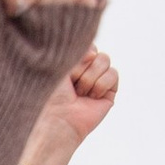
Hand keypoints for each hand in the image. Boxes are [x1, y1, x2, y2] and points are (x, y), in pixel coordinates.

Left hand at [21, 48, 119, 164]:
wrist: (56, 119)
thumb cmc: (50, 95)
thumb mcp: (58, 64)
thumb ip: (75, 49)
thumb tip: (94, 53)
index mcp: (70, 64)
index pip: (85, 44)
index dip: (79, 52)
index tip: (67, 67)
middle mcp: (84, 71)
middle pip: (95, 51)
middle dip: (82, 66)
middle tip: (71, 86)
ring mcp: (97, 81)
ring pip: (105, 60)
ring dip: (90, 77)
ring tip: (79, 93)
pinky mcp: (109, 93)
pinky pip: (113, 74)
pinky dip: (101, 84)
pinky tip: (91, 97)